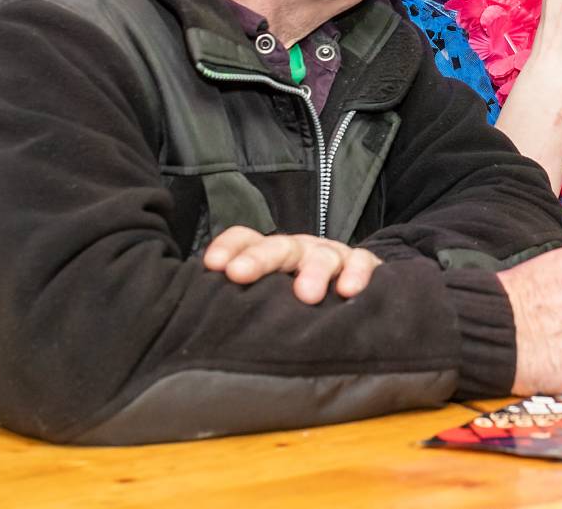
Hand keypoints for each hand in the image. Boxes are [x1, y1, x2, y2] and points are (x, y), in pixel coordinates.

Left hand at [202, 226, 381, 304]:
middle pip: (278, 246)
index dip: (228, 247)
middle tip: (239, 274)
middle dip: (258, 259)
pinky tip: (348, 291)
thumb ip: (240, 303)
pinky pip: (361, 263)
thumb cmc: (295, 300)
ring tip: (306, 295)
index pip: (245, 239)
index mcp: (270, 255)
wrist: (352, 287)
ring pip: (320, 255)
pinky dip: (356, 274)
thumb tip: (200, 322)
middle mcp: (298, 250)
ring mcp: (330, 255)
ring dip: (313, 272)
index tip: (212, 265)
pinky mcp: (361, 264)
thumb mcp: (266, 297)